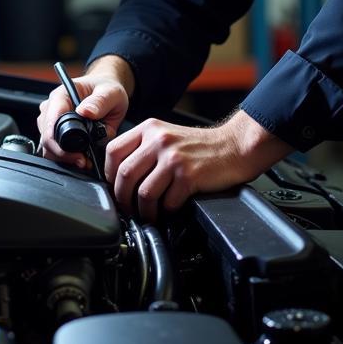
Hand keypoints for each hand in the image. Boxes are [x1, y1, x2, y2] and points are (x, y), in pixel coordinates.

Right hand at [37, 58, 131, 169]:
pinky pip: (54, 148)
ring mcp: (50, 120)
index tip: (79, 155)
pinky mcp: (55, 131)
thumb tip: (86, 112)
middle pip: (46, 139)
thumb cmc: (107, 89)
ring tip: (85, 160)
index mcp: (61, 95)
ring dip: (65, 157)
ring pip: (47, 146)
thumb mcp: (111, 92)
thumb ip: (100, 102)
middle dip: (64, 154)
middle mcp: (51, 108)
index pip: (50, 124)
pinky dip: (66, 156)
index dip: (61, 145)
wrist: (106, 92)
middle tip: (85, 161)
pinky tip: (80, 157)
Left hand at [105, 110, 290, 221]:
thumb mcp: (166, 137)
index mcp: (149, 129)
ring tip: (148, 215)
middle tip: (127, 209)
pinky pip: (166, 202)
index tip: (114, 188)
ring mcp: (174, 158)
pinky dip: (165, 211)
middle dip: (122, 198)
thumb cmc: (200, 147)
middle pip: (124, 175)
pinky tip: (169, 211)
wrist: (234, 147)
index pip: (113, 151)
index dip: (108, 174)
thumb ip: (143, 148)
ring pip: (143, 192)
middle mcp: (159, 140)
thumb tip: (118, 176)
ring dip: (143, 210)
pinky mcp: (188, 176)